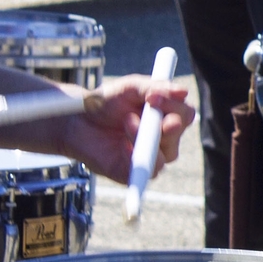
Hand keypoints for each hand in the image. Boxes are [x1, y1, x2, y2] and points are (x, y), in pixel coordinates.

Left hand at [54, 74, 194, 180]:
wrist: (77, 120)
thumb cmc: (106, 103)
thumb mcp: (130, 88)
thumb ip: (154, 88)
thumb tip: (183, 92)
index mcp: (166, 116)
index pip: (185, 113)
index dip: (174, 105)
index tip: (153, 97)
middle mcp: (163, 139)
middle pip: (178, 133)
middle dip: (163, 122)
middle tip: (144, 111)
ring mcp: (150, 157)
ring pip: (165, 154)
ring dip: (145, 136)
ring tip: (126, 123)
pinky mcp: (133, 174)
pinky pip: (146, 172)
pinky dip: (135, 158)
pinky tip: (122, 146)